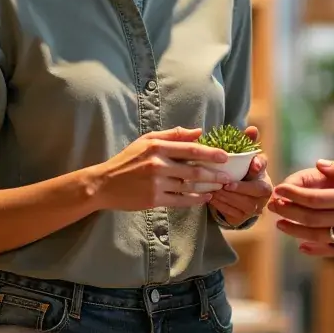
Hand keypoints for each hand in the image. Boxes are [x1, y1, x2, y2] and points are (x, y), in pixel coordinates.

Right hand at [96, 127, 230, 211]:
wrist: (104, 184)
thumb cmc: (127, 160)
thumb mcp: (147, 140)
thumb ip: (173, 135)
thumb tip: (198, 132)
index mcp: (157, 147)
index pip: (191, 149)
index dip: (211, 153)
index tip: (226, 157)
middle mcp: (158, 165)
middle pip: (194, 170)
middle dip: (215, 174)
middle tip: (229, 177)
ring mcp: (156, 184)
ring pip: (190, 186)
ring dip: (208, 188)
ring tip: (220, 187)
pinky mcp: (154, 200)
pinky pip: (180, 200)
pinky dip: (195, 200)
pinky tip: (204, 198)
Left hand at [209, 127, 272, 227]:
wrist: (237, 195)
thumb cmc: (242, 172)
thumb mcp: (246, 157)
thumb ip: (249, 143)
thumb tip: (252, 129)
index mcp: (265, 181)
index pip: (264, 175)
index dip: (259, 169)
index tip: (253, 166)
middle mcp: (263, 197)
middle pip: (251, 193)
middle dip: (237, 188)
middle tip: (223, 182)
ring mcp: (253, 210)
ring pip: (240, 204)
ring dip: (226, 197)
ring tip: (213, 189)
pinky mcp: (241, 219)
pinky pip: (231, 213)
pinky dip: (220, 205)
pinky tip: (211, 197)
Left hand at [269, 158, 333, 255]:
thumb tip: (319, 165)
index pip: (315, 199)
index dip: (294, 195)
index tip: (279, 190)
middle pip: (312, 218)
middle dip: (289, 212)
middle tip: (272, 206)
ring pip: (319, 236)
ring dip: (296, 231)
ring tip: (281, 225)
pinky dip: (316, 249)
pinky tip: (303, 244)